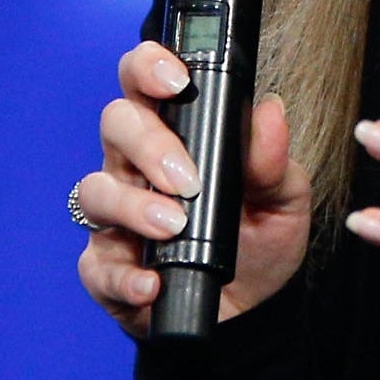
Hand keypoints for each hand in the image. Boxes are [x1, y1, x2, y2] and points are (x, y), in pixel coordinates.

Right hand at [75, 40, 312, 335]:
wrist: (251, 313)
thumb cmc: (258, 240)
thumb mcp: (283, 200)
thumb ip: (274, 160)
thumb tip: (270, 112)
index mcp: (176, 133)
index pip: (144, 80)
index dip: (148, 67)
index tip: (176, 80)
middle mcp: (136, 166)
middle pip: (116, 124)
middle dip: (148, 144)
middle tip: (186, 178)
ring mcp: (116, 216)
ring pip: (95, 190)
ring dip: (133, 206)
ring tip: (173, 227)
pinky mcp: (106, 268)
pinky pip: (96, 266)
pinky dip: (123, 275)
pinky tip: (152, 282)